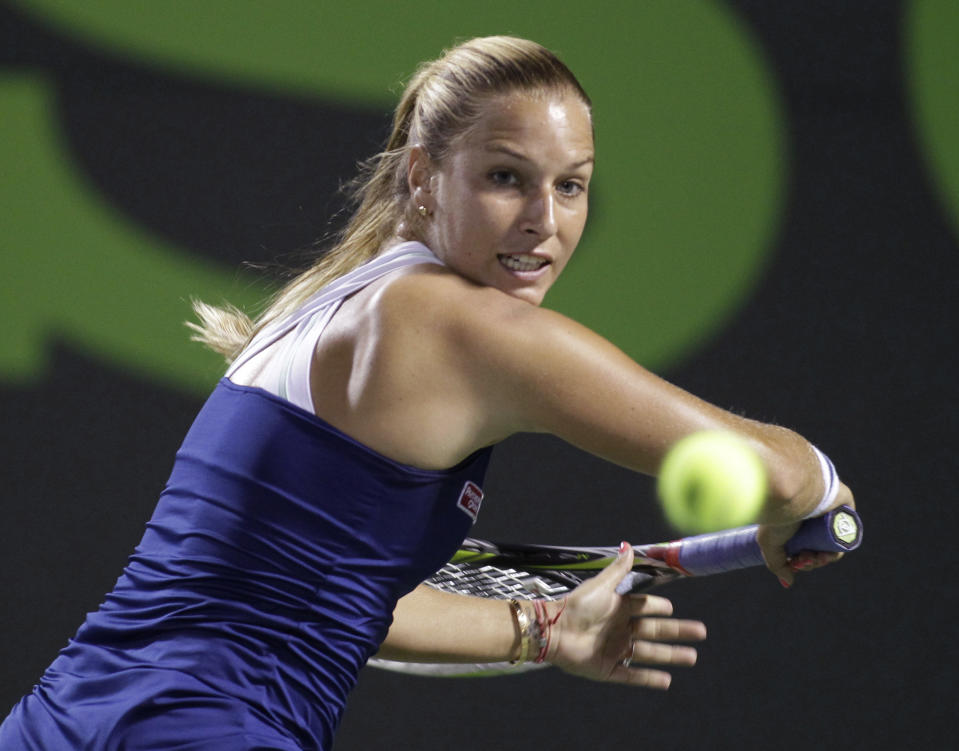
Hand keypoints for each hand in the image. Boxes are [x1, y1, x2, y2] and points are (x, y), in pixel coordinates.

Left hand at [547, 542, 706, 688]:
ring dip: (670, 656)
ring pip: (648, 654)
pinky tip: (667, 680)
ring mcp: (615, 650)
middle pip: (655, 631)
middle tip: (701, 633)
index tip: (673, 609)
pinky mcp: (607, 669)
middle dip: (678, 632)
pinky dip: (649, 679)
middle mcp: (619, 629)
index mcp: (618, 608)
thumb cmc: (576, 606)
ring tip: (692, 657)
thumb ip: (618, 570)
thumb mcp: (601, 586)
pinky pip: (632, 675)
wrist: (555, 631)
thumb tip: (628, 545)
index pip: (645, 607)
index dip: (659, 608)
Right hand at [759, 482, 854, 586]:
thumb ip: (777, 565)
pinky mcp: (844, 508)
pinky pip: (848, 532)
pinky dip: (841, 546)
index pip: (805, 549)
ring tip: (818, 558)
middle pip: (821, 550)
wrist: (793, 493)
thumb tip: (789, 583)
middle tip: (806, 560)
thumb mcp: (770, 545)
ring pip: (835, 544)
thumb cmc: (779, 515)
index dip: (803, 562)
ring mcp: (829, 514)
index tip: (796, 564)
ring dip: (827, 558)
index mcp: (796, 524)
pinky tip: (830, 552)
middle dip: (814, 561)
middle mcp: (812, 519)